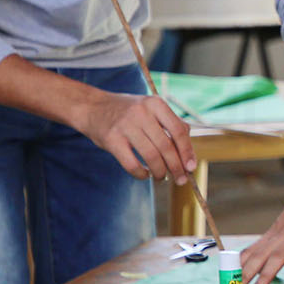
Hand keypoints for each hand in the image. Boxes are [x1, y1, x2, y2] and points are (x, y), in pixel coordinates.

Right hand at [79, 91, 197, 183]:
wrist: (92, 106)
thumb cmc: (128, 111)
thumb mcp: (151, 108)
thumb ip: (171, 124)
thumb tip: (188, 153)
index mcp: (156, 103)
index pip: (179, 131)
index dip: (187, 152)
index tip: (191, 167)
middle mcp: (141, 112)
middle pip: (166, 146)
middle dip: (176, 167)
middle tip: (181, 180)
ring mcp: (125, 125)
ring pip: (151, 157)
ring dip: (160, 172)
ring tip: (161, 177)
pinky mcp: (111, 139)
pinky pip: (132, 164)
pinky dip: (141, 174)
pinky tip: (145, 174)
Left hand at [239, 166, 283, 283]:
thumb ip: (280, 236)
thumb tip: (270, 252)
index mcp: (275, 233)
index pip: (252, 252)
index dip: (240, 268)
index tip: (229, 282)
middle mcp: (283, 236)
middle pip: (260, 258)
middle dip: (245, 276)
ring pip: (278, 258)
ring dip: (265, 277)